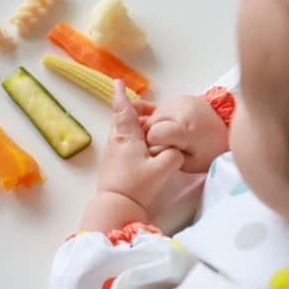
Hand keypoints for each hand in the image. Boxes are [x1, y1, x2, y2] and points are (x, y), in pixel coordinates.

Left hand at [81, 80, 183, 230]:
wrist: (115, 206)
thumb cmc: (136, 186)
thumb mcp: (163, 168)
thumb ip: (174, 155)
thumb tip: (176, 150)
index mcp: (126, 135)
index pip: (123, 109)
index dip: (121, 95)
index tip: (117, 82)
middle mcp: (116, 140)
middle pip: (123, 118)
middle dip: (135, 110)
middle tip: (152, 110)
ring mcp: (113, 152)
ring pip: (124, 131)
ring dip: (136, 125)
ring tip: (153, 129)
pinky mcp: (114, 163)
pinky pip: (124, 142)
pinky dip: (135, 138)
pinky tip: (147, 147)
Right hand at [145, 95, 228, 172]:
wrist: (228, 132)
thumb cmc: (210, 151)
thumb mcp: (188, 163)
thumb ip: (166, 156)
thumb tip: (151, 147)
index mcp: (185, 128)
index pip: (153, 134)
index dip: (154, 144)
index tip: (163, 148)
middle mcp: (181, 110)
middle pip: (150, 122)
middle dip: (154, 134)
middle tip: (168, 143)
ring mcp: (181, 101)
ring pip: (154, 114)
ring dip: (157, 125)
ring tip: (172, 134)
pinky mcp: (181, 97)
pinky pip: (162, 108)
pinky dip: (163, 118)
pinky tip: (174, 126)